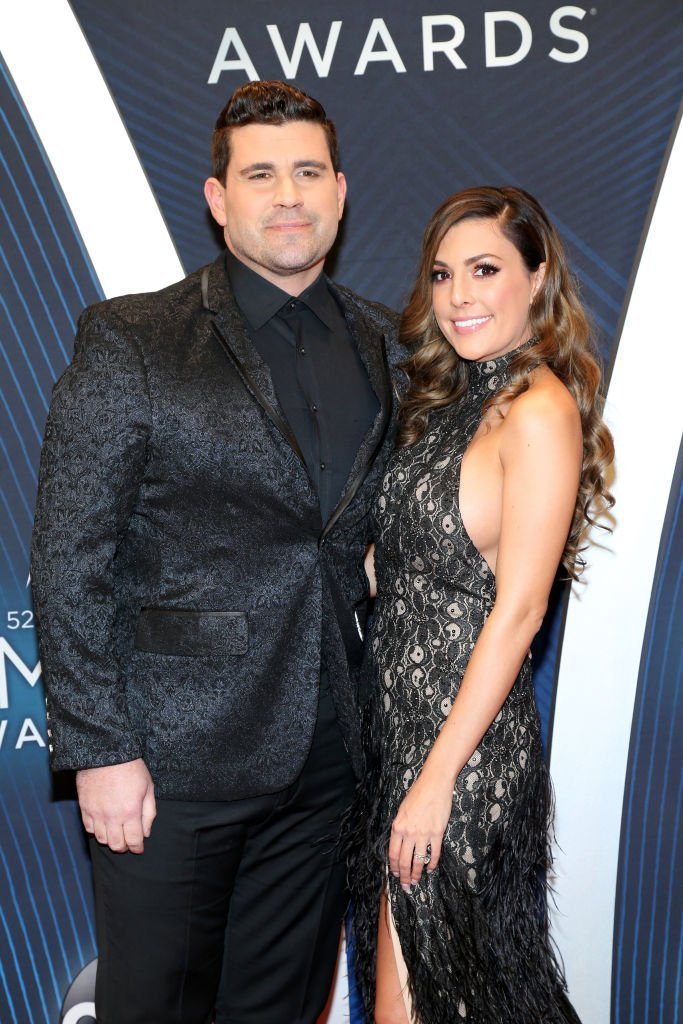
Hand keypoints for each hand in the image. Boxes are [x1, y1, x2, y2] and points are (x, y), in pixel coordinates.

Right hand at [76, 758, 155, 853]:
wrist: (105, 752)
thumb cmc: (130, 768)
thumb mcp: (148, 787)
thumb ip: (149, 812)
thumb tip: (146, 833)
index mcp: (131, 811)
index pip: (133, 841)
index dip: (137, 848)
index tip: (138, 848)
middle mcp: (112, 816)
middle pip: (116, 845)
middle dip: (124, 847)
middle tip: (128, 843)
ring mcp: (96, 813)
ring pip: (101, 839)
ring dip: (110, 840)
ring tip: (116, 835)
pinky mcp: (84, 807)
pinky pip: (89, 828)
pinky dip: (96, 831)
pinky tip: (103, 826)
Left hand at [388, 765, 452, 890]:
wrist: (434, 784)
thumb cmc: (417, 794)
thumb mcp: (402, 810)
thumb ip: (400, 827)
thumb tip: (399, 843)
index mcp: (397, 826)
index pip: (393, 853)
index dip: (393, 867)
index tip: (395, 875)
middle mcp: (409, 832)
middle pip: (404, 861)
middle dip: (404, 876)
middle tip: (406, 886)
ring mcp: (423, 834)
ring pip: (418, 861)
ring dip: (417, 874)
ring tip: (417, 881)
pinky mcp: (437, 833)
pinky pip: (433, 854)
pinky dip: (431, 864)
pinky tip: (430, 869)